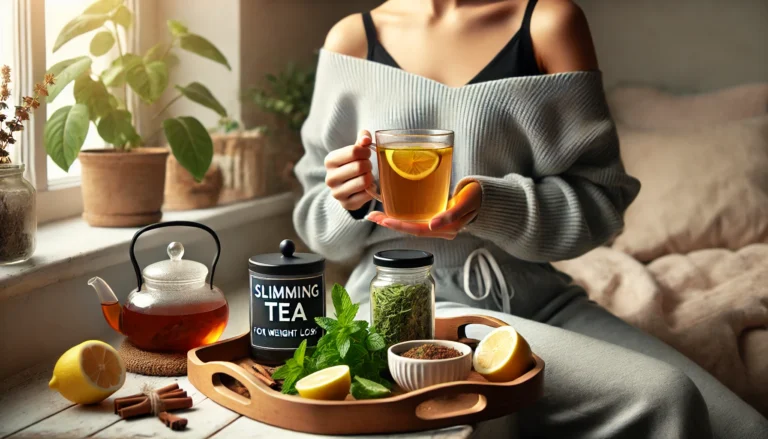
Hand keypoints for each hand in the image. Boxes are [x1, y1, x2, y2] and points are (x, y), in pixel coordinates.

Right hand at [324, 130, 373, 210]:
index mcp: (330, 161)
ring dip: (370, 177)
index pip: (354, 151)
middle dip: (369, 165)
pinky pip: (367, 195)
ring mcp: (337, 193)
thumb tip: (366, 138)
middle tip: (368, 166)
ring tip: (367, 176)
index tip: (367, 154)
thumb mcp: (355, 151)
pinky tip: (367, 187)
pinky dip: (371, 190)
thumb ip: (361, 141)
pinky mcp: (346, 204)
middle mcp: (330, 178)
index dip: (366, 151)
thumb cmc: (352, 165)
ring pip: (364, 181)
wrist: (346, 188)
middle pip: (360, 166)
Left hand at [366, 182, 481, 239]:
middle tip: (372, 216)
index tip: (384, 219)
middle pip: (410, 229)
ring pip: (410, 225)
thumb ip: (451, 215)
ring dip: (393, 220)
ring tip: (375, 215)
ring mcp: (436, 225)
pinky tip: (390, 211)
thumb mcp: (466, 203)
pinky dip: (401, 216)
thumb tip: (433, 225)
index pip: (418, 230)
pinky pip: (415, 219)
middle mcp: (439, 229)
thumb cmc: (477, 197)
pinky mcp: (434, 218)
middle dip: (390, 223)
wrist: (486, 197)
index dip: (400, 225)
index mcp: (446, 229)